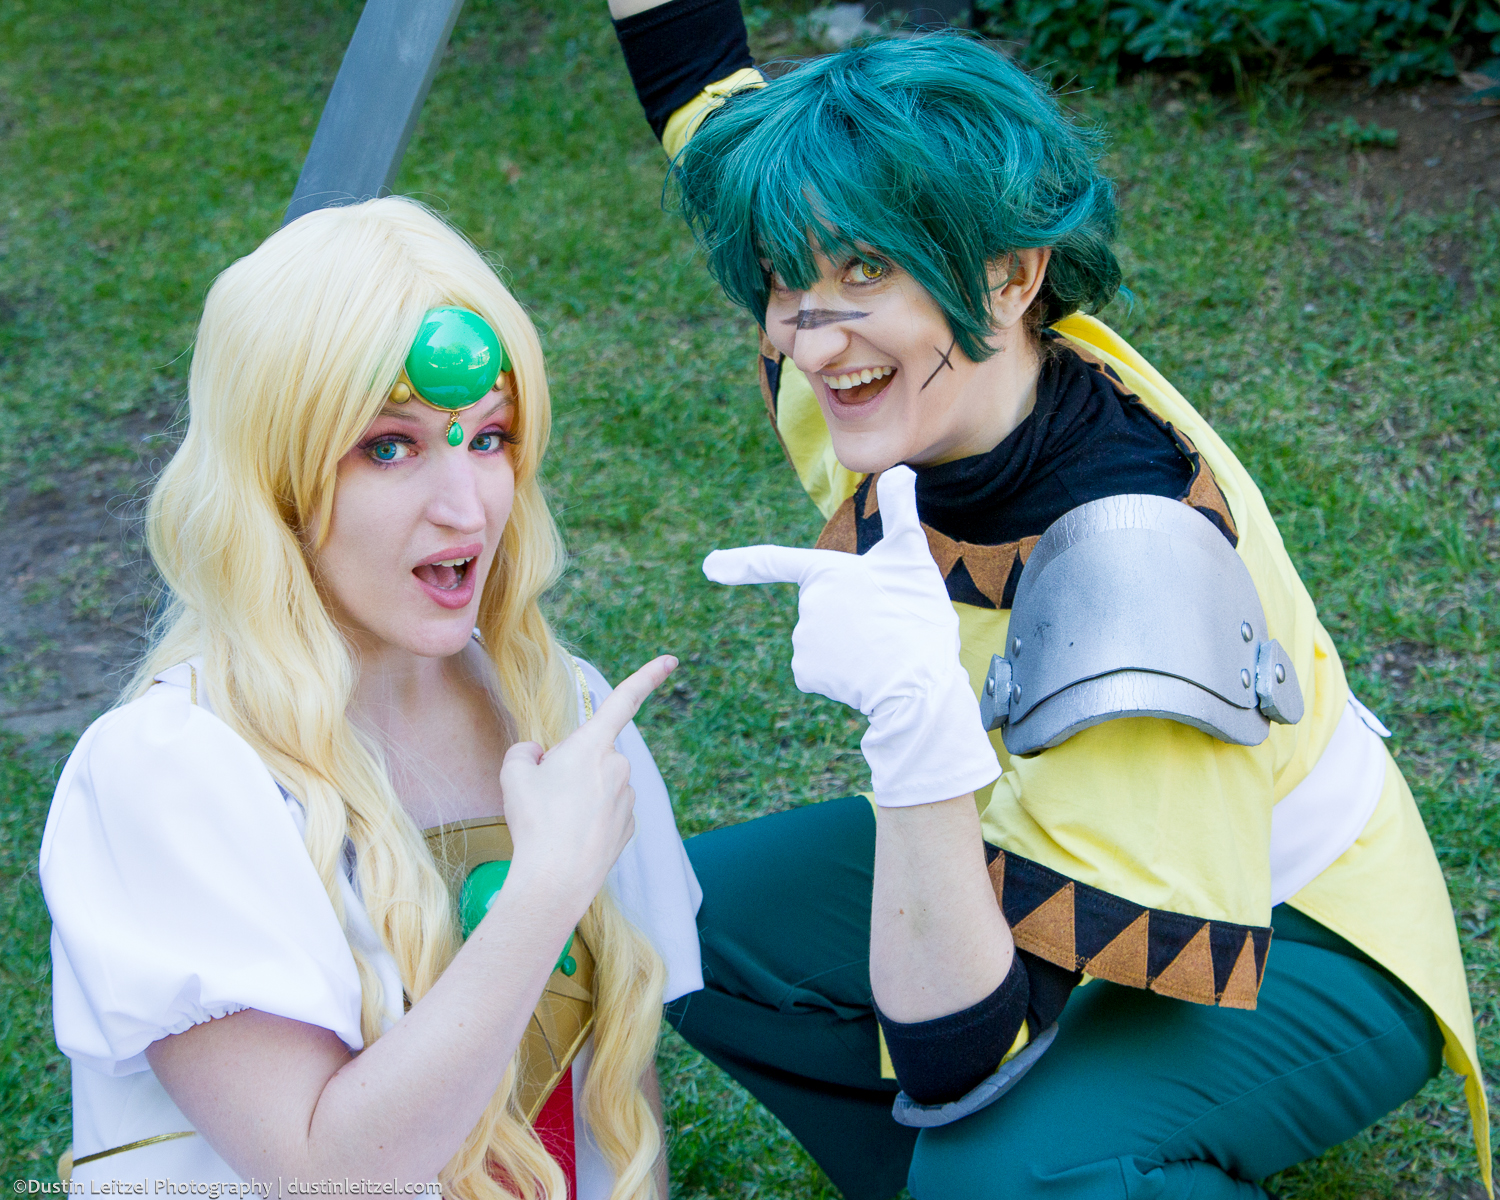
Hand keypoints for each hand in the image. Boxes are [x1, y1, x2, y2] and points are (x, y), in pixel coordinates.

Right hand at [499, 655, 676, 905]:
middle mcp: (618, 767)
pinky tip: (571, 837)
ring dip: (579, 794)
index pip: (623, 700)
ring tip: (555, 821)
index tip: (671, 660)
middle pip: (592, 754)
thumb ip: (525, 753)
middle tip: (544, 794)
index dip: (648, 676)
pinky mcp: (629, 826)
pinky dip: (589, 819)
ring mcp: (628, 799)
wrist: (555, 880)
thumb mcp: (513, 775)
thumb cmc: (535, 822)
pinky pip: (605, 811)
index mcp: (593, 745)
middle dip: (571, 765)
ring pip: (598, 785)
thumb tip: (539, 756)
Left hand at [704, 467, 999, 806]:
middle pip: (824, 610)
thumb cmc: (918, 617)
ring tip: (884, 651)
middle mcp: (805, 604)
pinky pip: (822, 670)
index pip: (776, 561)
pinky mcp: (806, 673)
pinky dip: (843, 674)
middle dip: (851, 619)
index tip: (710, 567)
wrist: (920, 687)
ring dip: (851, 647)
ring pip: (825, 641)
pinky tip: (867, 673)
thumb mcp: (913, 559)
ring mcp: (801, 640)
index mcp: (825, 571)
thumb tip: (902, 470)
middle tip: (888, 625)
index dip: (742, 562)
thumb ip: (901, 512)